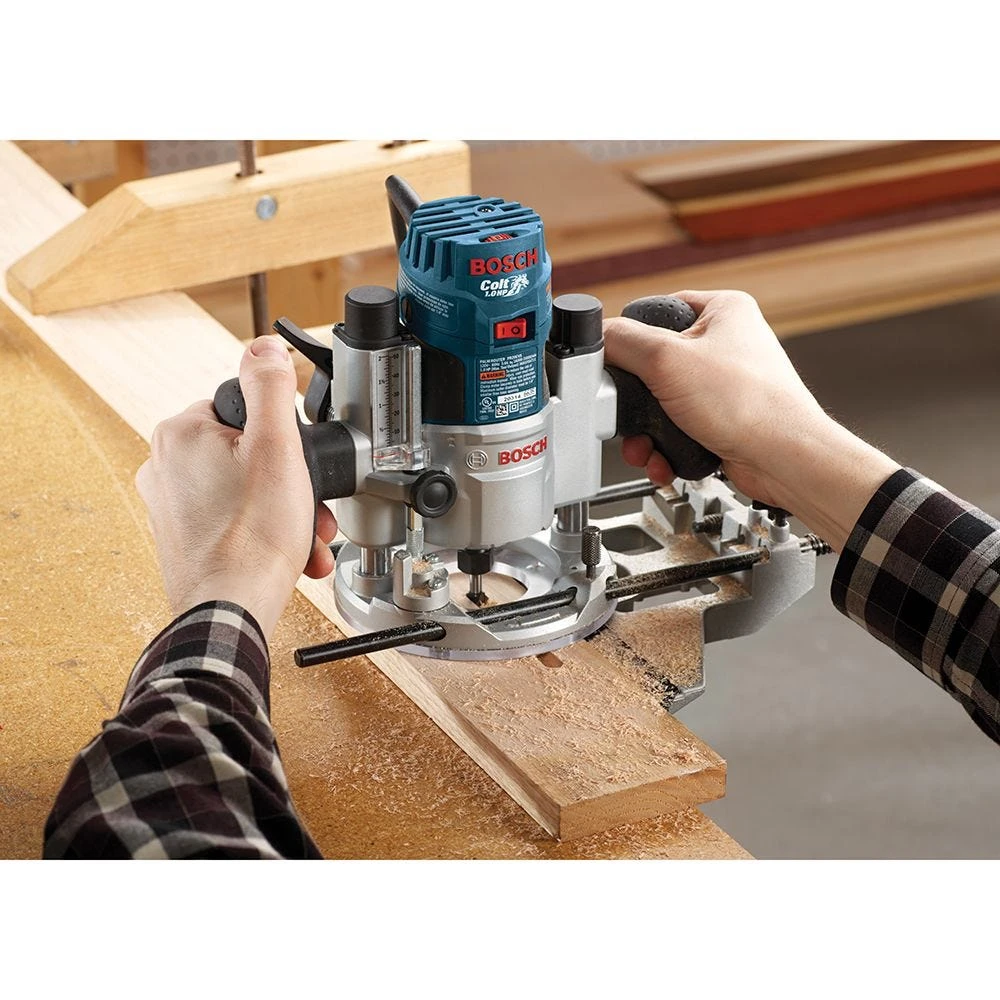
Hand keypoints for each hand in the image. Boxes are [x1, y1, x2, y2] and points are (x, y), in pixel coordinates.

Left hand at [135, 336, 337, 639]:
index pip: (243, 411)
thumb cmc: (253, 537)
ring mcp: (171, 506)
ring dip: (285, 512)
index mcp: (180, 433)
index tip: (299, 464)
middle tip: (311, 506)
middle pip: (248, 455)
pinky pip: (235, 521)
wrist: (232, 610)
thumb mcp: (278, 447)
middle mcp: (165, 466)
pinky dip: (265, 534)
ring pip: (245, 492)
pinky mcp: (183, 538)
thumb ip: (270, 387)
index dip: (283, 437)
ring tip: (306, 536)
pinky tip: (289, 553)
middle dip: (290, 484)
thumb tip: (262, 346)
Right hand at [603, 290, 898, 550]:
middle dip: (634, 401)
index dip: (630, 338)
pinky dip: (665, 448)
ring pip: (660, 404)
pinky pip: (676, 430)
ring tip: (646, 447)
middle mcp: (725, 344)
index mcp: (723, 311)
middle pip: (652, 366)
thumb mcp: (668, 360)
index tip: (616, 361)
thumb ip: (623, 341)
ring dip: (645, 432)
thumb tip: (597, 337)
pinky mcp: (719, 421)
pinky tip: (664, 460)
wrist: (784, 461)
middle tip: (627, 414)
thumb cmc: (751, 406)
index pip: (656, 311)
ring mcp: (723, 386)